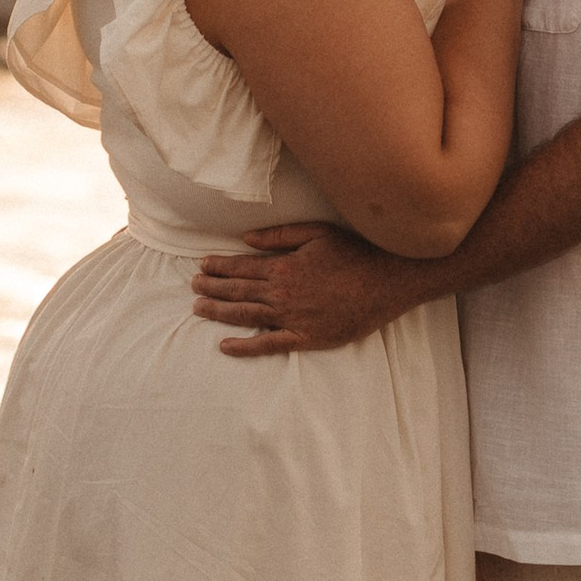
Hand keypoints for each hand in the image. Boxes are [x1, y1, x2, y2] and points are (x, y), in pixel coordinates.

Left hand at [192, 221, 413, 355]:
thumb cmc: (355, 253)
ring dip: (219, 313)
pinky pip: (268, 345)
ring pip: (246, 316)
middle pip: (238, 291)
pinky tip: (225, 346)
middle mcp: (282, 294)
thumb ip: (279, 235)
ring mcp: (292, 319)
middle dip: (212, 288)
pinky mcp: (306, 338)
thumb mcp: (317, 233)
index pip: (241, 267)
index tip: (201, 265)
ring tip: (198, 309)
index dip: (218, 266)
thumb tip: (246, 238)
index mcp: (284, 267)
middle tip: (193, 286)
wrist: (388, 282)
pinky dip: (245, 347)